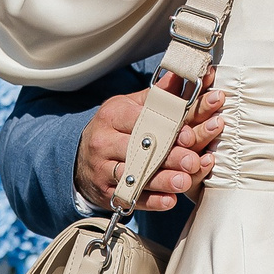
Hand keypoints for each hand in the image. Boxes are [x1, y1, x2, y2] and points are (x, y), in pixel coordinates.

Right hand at [74, 80, 225, 212]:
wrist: (81, 159)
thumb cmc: (115, 129)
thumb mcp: (130, 106)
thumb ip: (159, 94)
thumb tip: (185, 72)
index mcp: (112, 116)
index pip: (141, 120)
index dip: (166, 128)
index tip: (189, 134)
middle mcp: (104, 142)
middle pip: (139, 150)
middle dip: (168, 156)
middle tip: (192, 160)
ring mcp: (102, 169)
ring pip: (135, 176)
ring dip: (162, 181)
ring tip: (184, 181)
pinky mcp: (106, 193)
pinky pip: (130, 198)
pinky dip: (152, 201)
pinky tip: (169, 200)